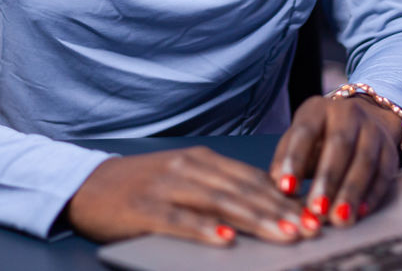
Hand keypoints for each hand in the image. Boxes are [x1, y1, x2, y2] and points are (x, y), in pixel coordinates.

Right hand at [65, 146, 320, 244]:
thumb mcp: (184, 179)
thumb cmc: (142, 187)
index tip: (314, 214)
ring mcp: (167, 186)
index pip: (253, 178)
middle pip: (243, 190)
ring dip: (255, 220)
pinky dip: (204, 230)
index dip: (286, 196)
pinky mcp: (145, 208)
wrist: (87, 185)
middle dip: (281, 211)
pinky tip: (226, 242)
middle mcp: (189, 168)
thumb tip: (267, 209)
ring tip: (284, 235)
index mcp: (203, 160)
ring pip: (220, 203)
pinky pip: (180, 220)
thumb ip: (220, 189)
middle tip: (310, 228)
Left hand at [269, 95, 401, 226]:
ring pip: (364, 160)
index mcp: (318, 109)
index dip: (295, 160)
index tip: (286, 188)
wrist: (362, 120)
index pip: (305, 132)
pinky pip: (384, 173)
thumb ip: (285, 160)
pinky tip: (360, 213)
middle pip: (340, 145)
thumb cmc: (319, 137)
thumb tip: (276, 186)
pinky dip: (372, 195)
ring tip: (339, 219)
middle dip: (328, 180)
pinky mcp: (390, 150)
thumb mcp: (298, 140)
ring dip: (351, 192)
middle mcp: (348, 113)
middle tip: (316, 210)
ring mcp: (373, 130)